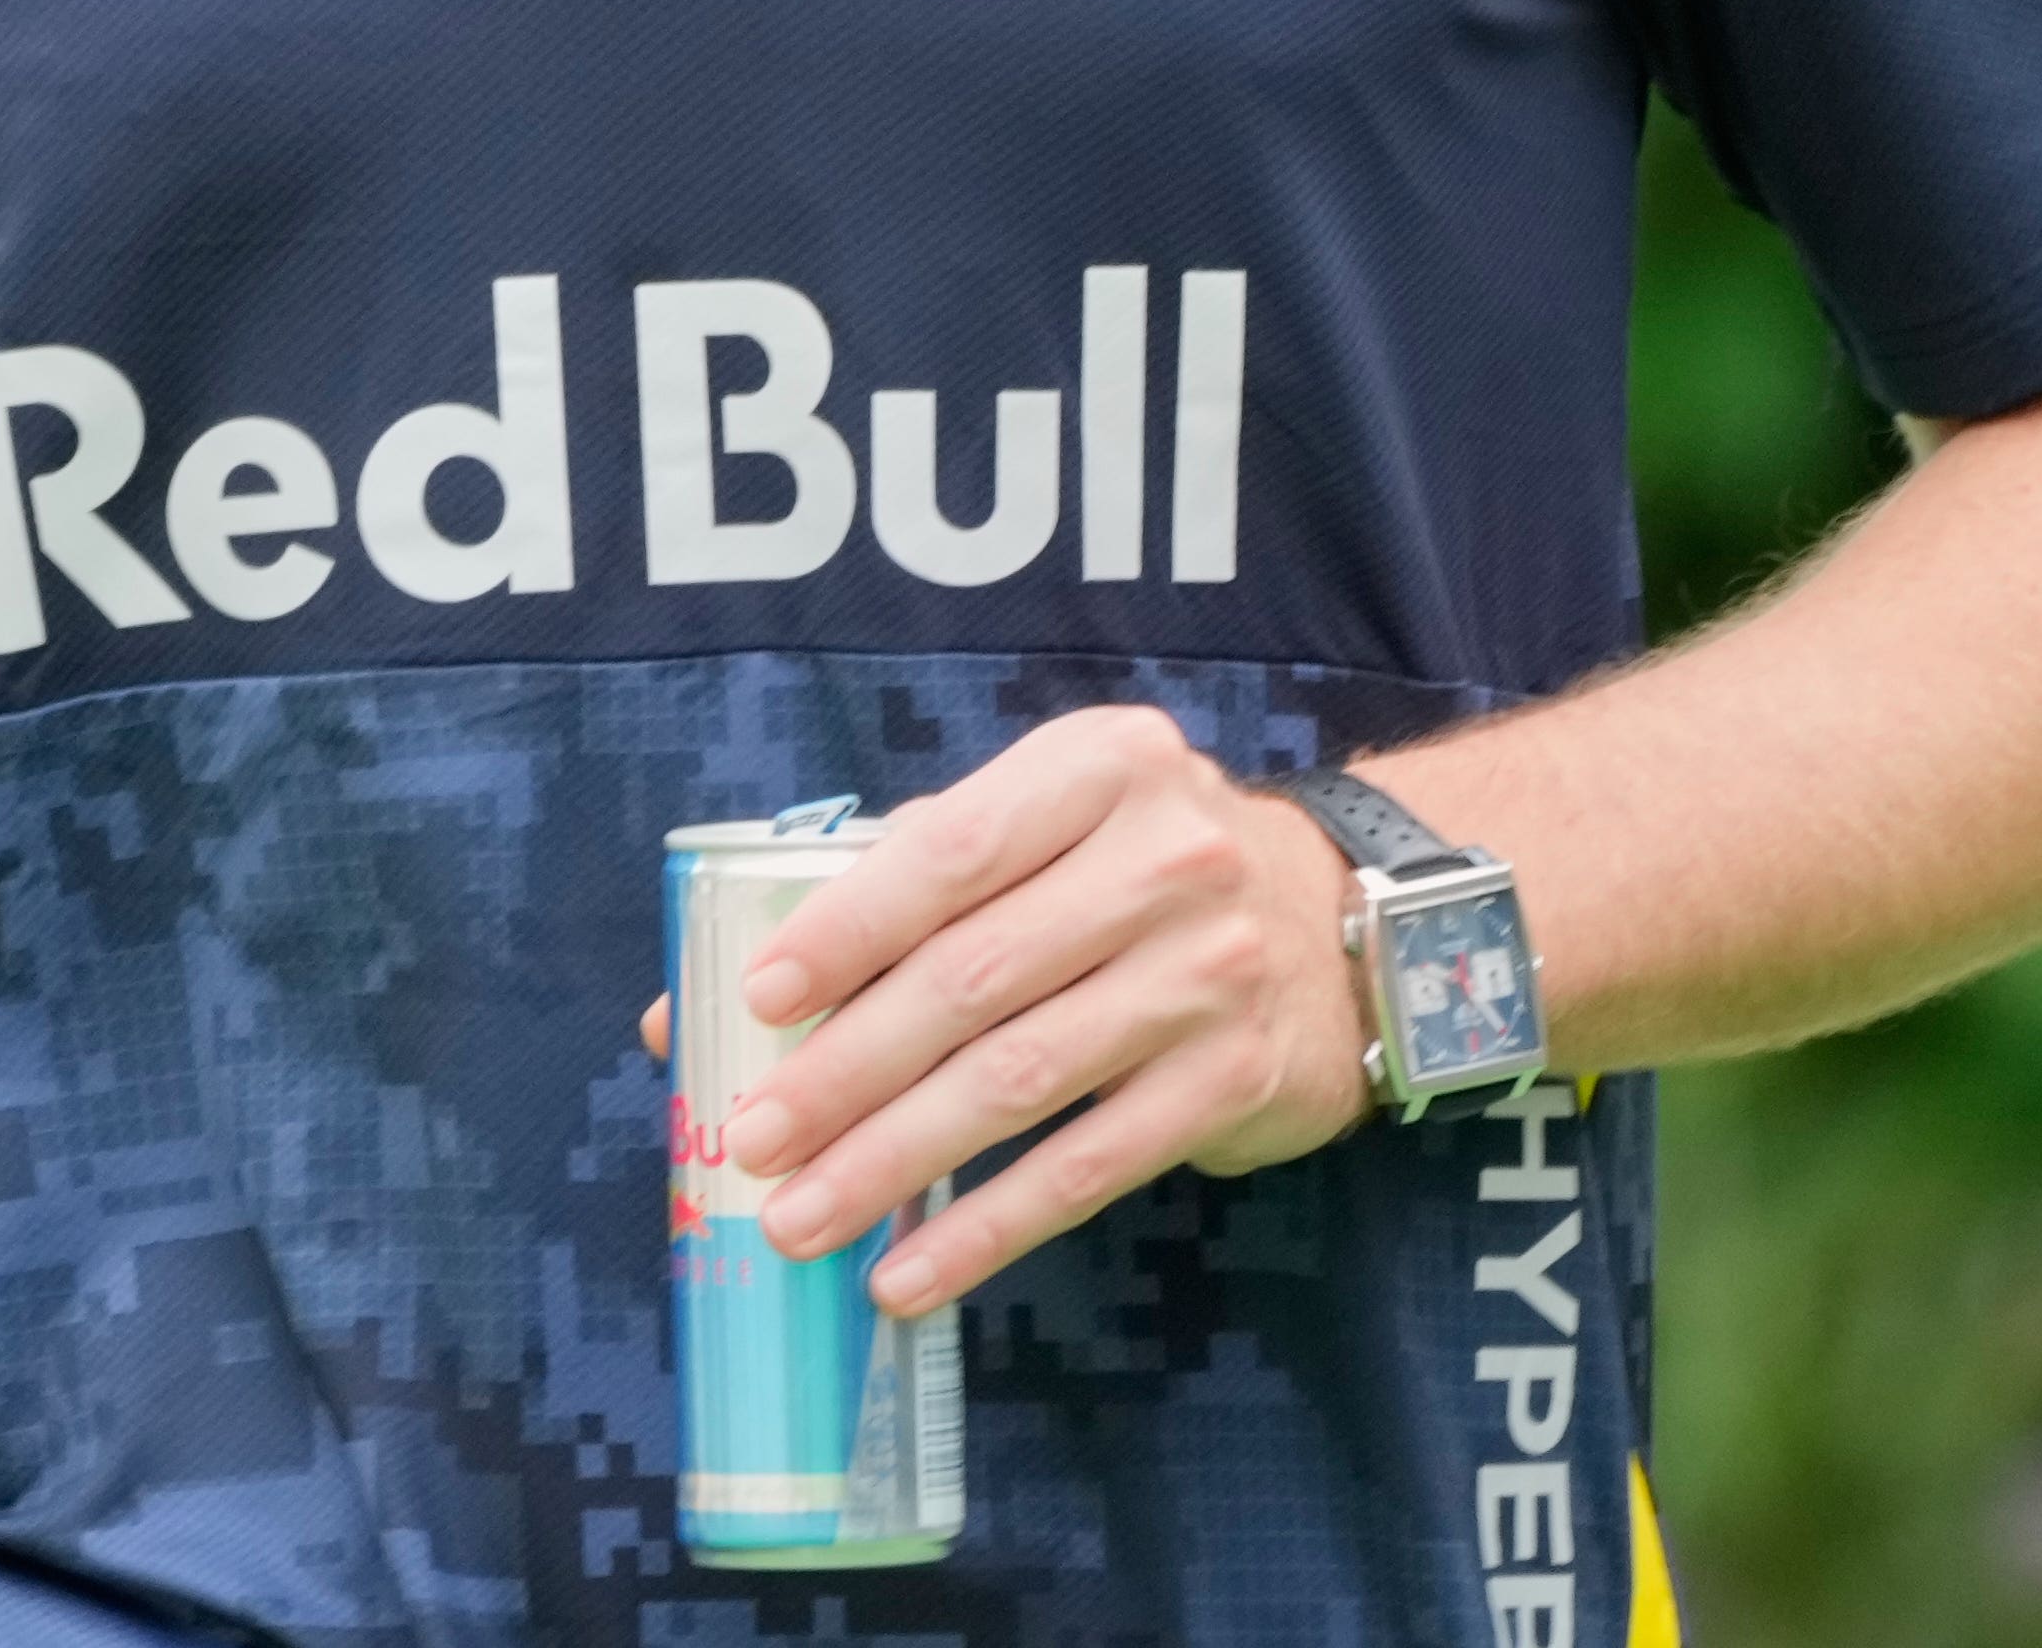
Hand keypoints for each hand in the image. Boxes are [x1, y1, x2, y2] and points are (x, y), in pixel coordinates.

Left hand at [696, 710, 1378, 1315]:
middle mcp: (1165, 860)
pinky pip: (1085, 1169)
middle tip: (753, 1140)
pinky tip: (904, 1273)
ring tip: (799, 1218)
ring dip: (893, 1159)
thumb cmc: (1142, 871)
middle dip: (846, 1069)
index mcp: (1101, 768)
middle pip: (973, 978)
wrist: (1344, 927)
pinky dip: (985, 1228)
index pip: (953, 848)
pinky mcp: (1232, 1081)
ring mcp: (1208, 973)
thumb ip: (901, 888)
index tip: (758, 999)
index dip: (849, 927)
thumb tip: (697, 998)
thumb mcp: (1052, 828)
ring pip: (1018, 1082)